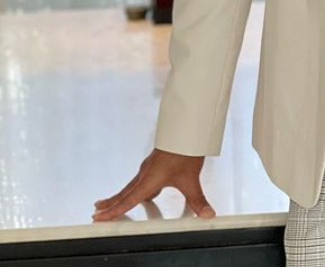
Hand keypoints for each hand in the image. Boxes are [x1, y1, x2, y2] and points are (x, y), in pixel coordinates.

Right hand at [93, 148, 215, 221]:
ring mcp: (150, 166)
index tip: (98, 217)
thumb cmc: (184, 150)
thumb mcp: (191, 179)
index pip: (127, 201)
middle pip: (124, 192)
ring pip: (131, 185)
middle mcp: (145, 173)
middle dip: (111, 203)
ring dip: (121, 195)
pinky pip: (141, 178)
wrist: (187, 129)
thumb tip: (206, 214)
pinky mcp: (155, 162)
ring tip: (113, 202)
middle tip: (97, 211)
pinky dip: (135, 187)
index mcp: (149, 180)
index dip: (112, 211)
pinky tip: (147, 191)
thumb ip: (198, 199)